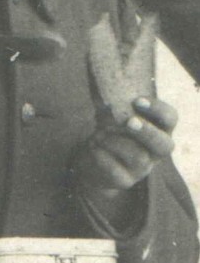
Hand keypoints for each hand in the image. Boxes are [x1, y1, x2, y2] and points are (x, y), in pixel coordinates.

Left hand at [75, 97, 175, 224]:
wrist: (92, 161)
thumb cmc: (108, 131)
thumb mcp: (111, 115)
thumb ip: (111, 102)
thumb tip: (100, 82)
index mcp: (158, 129)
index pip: (170, 119)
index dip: (158, 109)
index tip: (137, 100)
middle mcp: (155, 151)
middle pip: (164, 144)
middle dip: (146, 131)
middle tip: (128, 121)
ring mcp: (142, 168)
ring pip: (138, 156)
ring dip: (114, 141)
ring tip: (98, 134)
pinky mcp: (125, 180)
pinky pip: (116, 170)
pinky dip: (101, 154)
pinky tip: (92, 146)